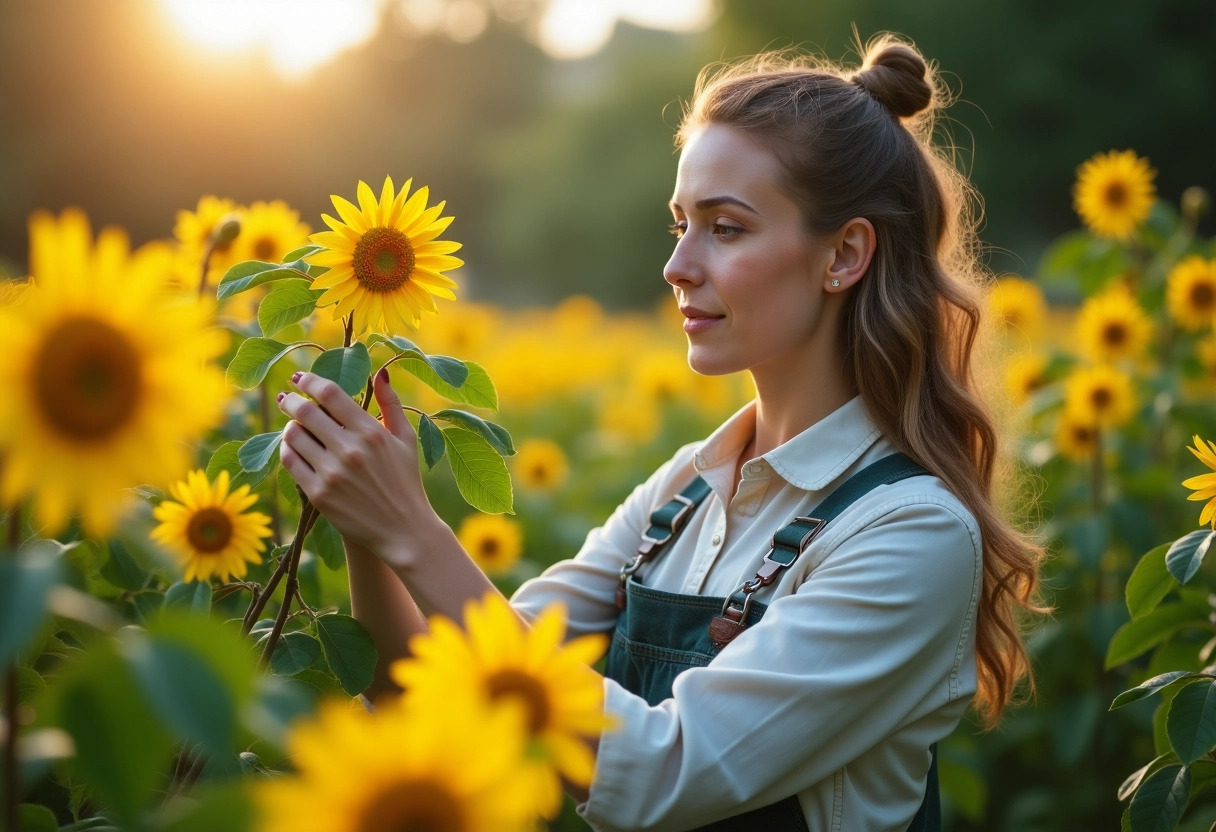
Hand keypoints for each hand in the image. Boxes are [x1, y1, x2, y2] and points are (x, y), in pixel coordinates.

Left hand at [277, 368, 436, 560]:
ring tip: (293, 426)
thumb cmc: (406, 482)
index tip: (300, 378)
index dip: (310, 380)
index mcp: (371, 432)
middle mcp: (350, 450)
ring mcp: (332, 473)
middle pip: (306, 411)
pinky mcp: (319, 494)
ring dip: (289, 426)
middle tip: (286, 398)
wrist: (403, 530)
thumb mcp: (406, 440)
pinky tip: (293, 448)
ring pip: (293, 436)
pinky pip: (291, 462)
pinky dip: (287, 450)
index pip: (330, 393)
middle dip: (291, 400)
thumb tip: (380, 373)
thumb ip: (391, 404)